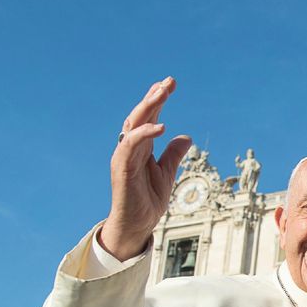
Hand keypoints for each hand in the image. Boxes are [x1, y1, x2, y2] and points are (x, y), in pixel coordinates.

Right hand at [101, 77, 193, 259]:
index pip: (149, 117)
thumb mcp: (167, 173)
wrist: (137, 224)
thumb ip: (173, 155)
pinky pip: (131, 145)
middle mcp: (131, 147)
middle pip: (141, 115)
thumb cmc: (147, 200)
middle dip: (154, 97)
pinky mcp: (122, 167)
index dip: (158, 100)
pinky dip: (145, 134)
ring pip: (134, 124)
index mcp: (142, 147)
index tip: (169, 83)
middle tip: (169, 81)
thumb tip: (185, 137)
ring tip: (163, 92)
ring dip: (148, 107)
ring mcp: (125, 155)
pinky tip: (161, 127)